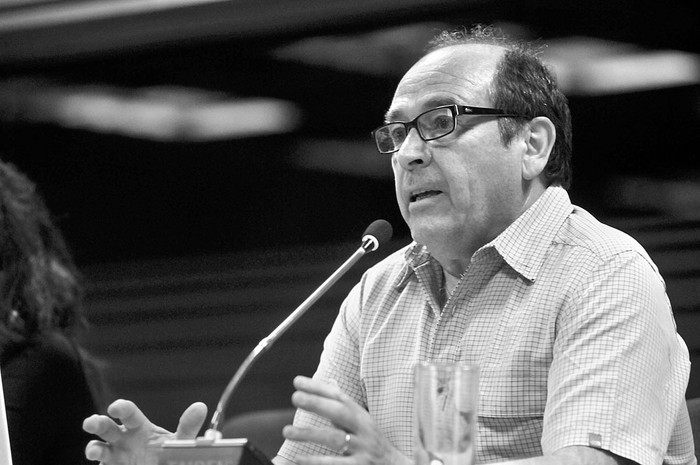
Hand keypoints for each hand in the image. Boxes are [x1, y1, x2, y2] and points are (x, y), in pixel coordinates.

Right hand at [82, 399, 207, 463]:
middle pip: (106, 427)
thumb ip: (187, 426)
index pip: (128, 412)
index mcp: (138, 427)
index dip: (120, 408)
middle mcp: (122, 439)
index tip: (115, 408)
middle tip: (92, 422)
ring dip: (93, 448)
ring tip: (94, 450)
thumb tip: (200, 407)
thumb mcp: (178, 442)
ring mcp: (114, 456)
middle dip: (97, 423)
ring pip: (98, 448)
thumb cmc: (165, 454)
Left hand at [282, 376, 409, 464]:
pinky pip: (335, 464)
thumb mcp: (363, 422)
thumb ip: (345, 405)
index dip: (319, 388)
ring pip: (335, 439)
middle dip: (317, 403)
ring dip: (310, 434)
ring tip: (287, 431)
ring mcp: (362, 450)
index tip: (297, 382)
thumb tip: (330, 380)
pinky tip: (298, 459)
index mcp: (362, 417)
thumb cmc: (374, 444)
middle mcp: (364, 430)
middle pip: (340, 413)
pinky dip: (315, 461)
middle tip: (295, 397)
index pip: (340, 397)